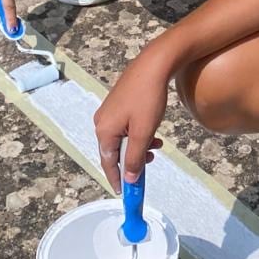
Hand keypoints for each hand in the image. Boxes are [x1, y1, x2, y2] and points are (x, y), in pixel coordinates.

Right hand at [93, 50, 172, 193]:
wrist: (153, 65)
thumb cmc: (148, 98)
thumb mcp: (143, 132)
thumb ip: (136, 157)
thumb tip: (130, 178)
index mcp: (104, 131)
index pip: (108, 163)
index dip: (118, 179)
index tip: (126, 194)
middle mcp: (102, 122)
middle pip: (115, 152)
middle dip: (133, 161)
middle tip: (150, 164)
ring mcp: (109, 112)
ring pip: (123, 139)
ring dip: (139, 147)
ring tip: (156, 146)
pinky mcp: (119, 104)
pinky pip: (126, 127)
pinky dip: (138, 134)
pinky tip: (153, 132)